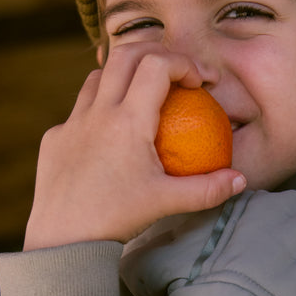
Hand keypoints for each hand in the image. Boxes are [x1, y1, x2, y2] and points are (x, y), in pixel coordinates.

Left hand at [23, 44, 245, 249]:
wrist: (63, 242)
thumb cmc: (117, 220)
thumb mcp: (166, 203)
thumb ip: (207, 189)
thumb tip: (240, 180)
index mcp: (128, 121)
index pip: (158, 65)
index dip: (184, 63)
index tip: (199, 82)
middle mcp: (97, 113)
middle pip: (126, 54)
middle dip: (156, 53)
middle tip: (176, 73)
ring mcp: (71, 123)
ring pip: (97, 76)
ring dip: (123, 75)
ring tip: (142, 96)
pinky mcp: (54, 138)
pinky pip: (78, 111)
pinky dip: (99, 110)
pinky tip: (110, 136)